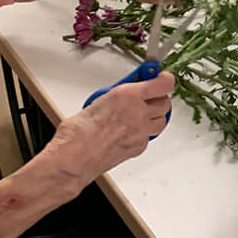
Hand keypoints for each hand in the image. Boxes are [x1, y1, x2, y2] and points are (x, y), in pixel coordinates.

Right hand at [43, 73, 175, 192]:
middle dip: (157, 98)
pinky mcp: (139, 147)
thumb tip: (131, 87)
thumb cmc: (76, 133)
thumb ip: (120, 93)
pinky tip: (129, 131)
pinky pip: (149, 136)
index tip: (161, 76)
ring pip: (161, 120)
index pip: (163, 83)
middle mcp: (139, 113)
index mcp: (128, 96)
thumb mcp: (97, 100)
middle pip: (165, 102)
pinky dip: (143, 132)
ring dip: (154, 115)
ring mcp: (141, 132)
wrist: (73, 160)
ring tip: (140, 114)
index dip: (164, 79)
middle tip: (147, 97)